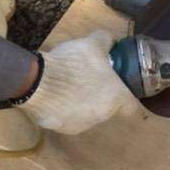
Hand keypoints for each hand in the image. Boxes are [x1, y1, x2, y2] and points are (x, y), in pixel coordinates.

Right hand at [15, 29, 142, 135]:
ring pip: (88, 114)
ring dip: (82, 103)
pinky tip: (55, 95)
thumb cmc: (72, 63)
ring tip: (69, 86)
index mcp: (114, 98)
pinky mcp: (63, 129)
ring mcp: (82, 125)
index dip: (126, 96)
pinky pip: (68, 118)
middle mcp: (102, 116)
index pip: (131, 106)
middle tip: (89, 79)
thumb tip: (110, 40)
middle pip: (107, 108)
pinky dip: (64, 109)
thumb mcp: (92, 44)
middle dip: (100, 95)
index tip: (118, 87)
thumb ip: (106, 40)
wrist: (38, 83)